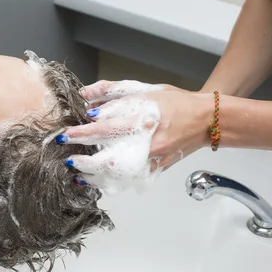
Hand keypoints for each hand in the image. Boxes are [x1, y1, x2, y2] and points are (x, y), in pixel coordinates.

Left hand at [58, 80, 212, 185]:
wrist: (205, 120)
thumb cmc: (174, 102)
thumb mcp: (143, 89)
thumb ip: (112, 91)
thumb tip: (86, 95)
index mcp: (142, 116)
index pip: (106, 126)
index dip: (83, 132)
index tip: (66, 135)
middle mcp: (148, 140)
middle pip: (111, 156)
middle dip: (85, 160)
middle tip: (70, 159)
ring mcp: (154, 158)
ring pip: (121, 174)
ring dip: (96, 176)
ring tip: (80, 174)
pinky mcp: (158, 169)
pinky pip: (133, 180)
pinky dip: (114, 183)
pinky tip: (99, 182)